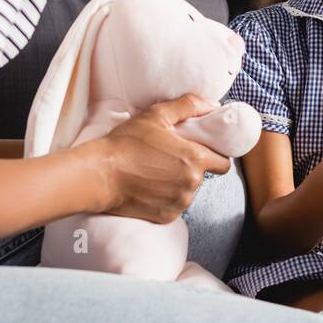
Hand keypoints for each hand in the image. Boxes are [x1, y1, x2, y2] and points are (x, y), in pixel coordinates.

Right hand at [97, 94, 232, 223]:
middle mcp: (192, 184)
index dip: (215, 155)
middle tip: (169, 158)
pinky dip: (165, 198)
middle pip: (203, 177)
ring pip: (187, 192)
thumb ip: (188, 106)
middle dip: (191, 168)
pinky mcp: (165, 217)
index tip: (202, 151)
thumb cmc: (126, 143)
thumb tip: (211, 105)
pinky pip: (173, 206)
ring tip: (155, 172)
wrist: (99, 175)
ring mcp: (179, 203)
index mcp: (196, 159)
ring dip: (178, 184)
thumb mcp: (157, 115)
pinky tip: (148, 187)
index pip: (224, 163)